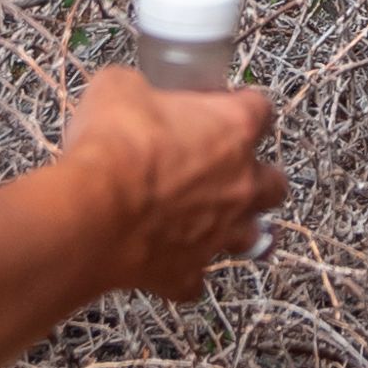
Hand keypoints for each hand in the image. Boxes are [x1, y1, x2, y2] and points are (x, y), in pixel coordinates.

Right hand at [56, 65, 282, 300]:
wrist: (91, 213)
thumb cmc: (113, 146)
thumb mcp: (119, 88)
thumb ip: (139, 88)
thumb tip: (131, 91)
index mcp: (233, 131)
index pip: (260, 110)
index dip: (242, 105)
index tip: (223, 104)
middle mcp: (239, 185)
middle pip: (275, 183)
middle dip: (257, 177)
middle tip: (228, 169)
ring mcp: (219, 234)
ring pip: (255, 237)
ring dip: (238, 228)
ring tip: (217, 222)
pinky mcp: (187, 273)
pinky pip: (195, 279)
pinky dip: (185, 271)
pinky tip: (167, 262)